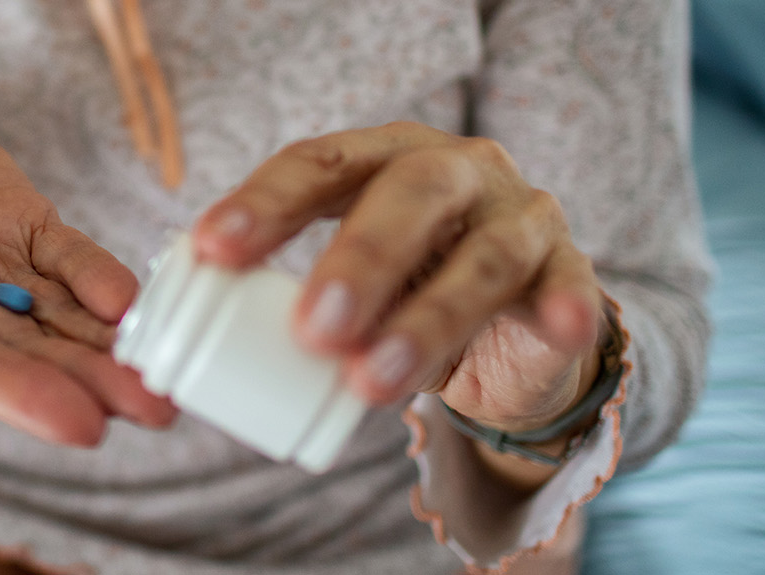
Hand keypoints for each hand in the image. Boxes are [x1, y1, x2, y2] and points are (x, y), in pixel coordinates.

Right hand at [0, 78, 175, 445]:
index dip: (15, 394)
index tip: (79, 425)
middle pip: (23, 356)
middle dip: (87, 385)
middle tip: (155, 409)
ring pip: (58, 320)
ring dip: (111, 352)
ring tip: (167, 384)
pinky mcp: (23, 226)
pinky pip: (69, 260)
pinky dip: (103, 282)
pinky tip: (136, 303)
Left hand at [191, 122, 604, 434]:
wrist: (513, 332)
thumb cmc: (407, 295)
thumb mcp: (346, 290)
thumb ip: (287, 305)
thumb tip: (192, 359)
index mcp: (384, 158)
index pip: (320, 162)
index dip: (266, 202)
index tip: (211, 248)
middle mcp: (457, 171)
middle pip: (409, 193)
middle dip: (356, 260)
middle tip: (310, 328)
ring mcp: (520, 216)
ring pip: (482, 256)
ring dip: (427, 320)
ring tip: (373, 381)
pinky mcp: (569, 271)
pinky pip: (572, 287)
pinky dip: (566, 306)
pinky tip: (557, 326)